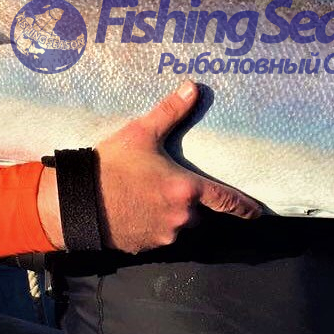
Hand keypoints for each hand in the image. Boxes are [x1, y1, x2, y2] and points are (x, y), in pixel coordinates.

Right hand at [38, 80, 261, 252]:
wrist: (76, 202)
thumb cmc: (111, 166)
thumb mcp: (141, 133)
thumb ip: (170, 112)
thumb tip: (193, 86)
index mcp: (186, 189)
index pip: (226, 201)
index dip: (244, 207)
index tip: (257, 213)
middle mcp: (182, 216)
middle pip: (197, 211)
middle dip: (187, 200)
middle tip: (165, 185)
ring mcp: (164, 235)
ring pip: (178, 224)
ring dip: (171, 213)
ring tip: (147, 196)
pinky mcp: (146, 246)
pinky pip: (159, 236)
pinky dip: (153, 224)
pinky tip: (135, 210)